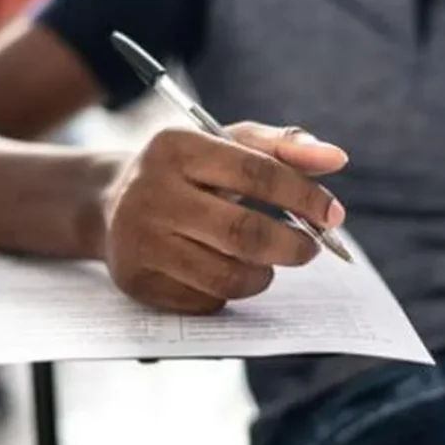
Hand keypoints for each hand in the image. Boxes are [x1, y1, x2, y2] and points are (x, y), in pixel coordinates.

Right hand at [102, 122, 347, 313]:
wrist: (108, 203)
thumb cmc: (185, 170)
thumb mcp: (225, 144)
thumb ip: (282, 146)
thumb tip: (335, 158)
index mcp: (176, 147)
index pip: (254, 172)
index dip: (303, 195)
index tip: (333, 214)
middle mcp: (151, 193)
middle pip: (243, 233)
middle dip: (292, 245)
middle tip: (311, 248)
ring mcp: (139, 241)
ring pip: (226, 275)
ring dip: (263, 275)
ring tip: (268, 262)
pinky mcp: (137, 281)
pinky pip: (205, 300)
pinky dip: (230, 291)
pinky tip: (225, 271)